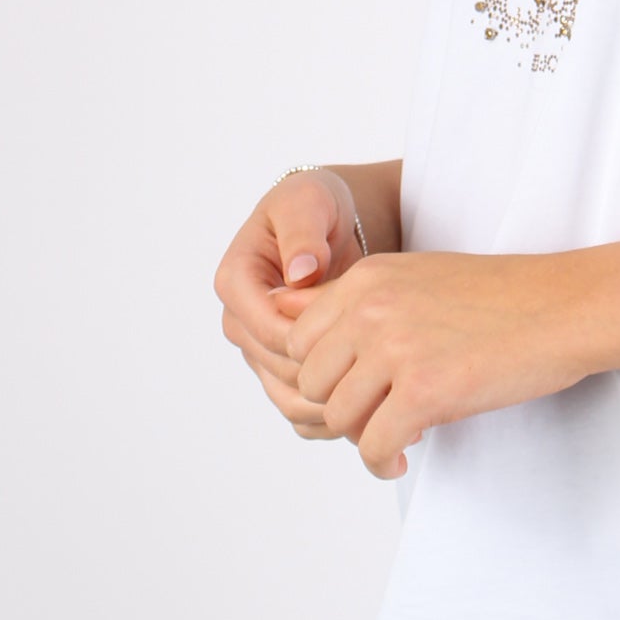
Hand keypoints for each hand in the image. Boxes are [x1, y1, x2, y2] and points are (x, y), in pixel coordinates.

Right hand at [214, 170, 367, 439]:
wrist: (333, 220)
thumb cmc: (317, 204)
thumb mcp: (309, 202)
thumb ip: (303, 234)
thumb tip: (300, 271)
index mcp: (237, 280)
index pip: (266, 328)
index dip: (309, 342)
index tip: (359, 345)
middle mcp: (242, 320)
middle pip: (276, 370)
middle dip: (326, 382)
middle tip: (379, 386)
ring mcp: (261, 348)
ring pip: (287, 397)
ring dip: (332, 409)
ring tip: (382, 408)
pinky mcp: (283, 367)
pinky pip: (300, 407)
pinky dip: (333, 417)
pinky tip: (373, 414)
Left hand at [283, 249, 594, 479]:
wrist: (566, 307)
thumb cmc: (501, 297)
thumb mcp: (418, 279)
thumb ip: (363, 304)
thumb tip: (302, 336)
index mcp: (367, 279)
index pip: (296, 338)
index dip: (321, 372)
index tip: (352, 387)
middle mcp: (371, 309)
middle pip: (310, 381)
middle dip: (338, 405)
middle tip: (374, 415)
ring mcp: (396, 349)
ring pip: (337, 417)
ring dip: (362, 435)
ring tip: (393, 436)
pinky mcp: (424, 391)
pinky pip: (372, 445)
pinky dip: (381, 461)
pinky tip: (402, 457)